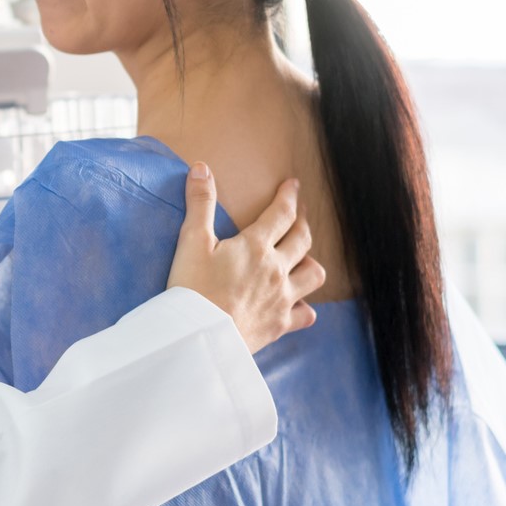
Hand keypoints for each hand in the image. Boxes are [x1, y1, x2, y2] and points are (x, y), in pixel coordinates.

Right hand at [167, 163, 325, 354]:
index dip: (289, 196)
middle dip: (302, 222)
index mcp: (256, 246)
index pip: (281, 213)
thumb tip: (201, 168)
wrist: (200, 336)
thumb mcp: (191, 241)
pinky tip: (300, 304)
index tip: (294, 185)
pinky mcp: (280, 324)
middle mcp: (276, 270)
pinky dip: (306, 307)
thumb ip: (199, 204)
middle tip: (299, 214)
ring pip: (314, 274)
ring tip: (302, 257)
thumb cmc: (192, 288)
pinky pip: (306, 314)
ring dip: (311, 262)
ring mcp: (282, 298)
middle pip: (302, 240)